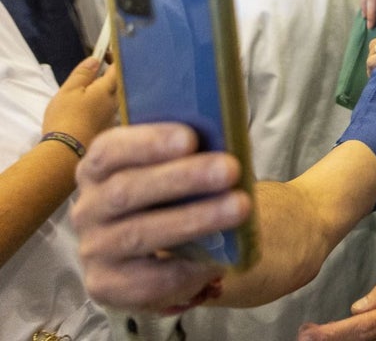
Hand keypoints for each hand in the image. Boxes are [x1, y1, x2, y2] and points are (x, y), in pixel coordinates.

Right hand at [41, 56, 117, 147]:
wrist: (65, 151)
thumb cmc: (65, 117)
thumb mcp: (69, 90)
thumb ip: (83, 73)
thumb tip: (95, 59)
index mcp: (108, 89)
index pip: (118, 68)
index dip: (114, 58)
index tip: (106, 53)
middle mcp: (117, 102)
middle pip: (119, 83)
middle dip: (111, 75)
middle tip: (97, 71)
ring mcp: (114, 116)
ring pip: (115, 98)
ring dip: (107, 91)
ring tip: (91, 90)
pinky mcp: (109, 129)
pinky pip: (110, 111)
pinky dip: (103, 105)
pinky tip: (91, 109)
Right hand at [71, 123, 250, 310]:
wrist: (154, 257)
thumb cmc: (168, 199)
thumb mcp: (171, 171)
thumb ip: (187, 156)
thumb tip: (225, 142)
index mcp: (98, 169)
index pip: (109, 150)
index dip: (148, 142)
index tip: (190, 138)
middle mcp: (88, 208)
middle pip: (127, 190)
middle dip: (183, 177)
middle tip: (230, 169)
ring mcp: (94, 249)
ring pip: (139, 233)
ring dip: (194, 219)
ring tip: (239, 207)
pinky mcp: (106, 285)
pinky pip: (147, 280)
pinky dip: (186, 267)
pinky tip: (217, 258)